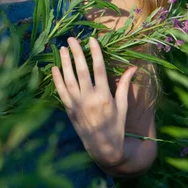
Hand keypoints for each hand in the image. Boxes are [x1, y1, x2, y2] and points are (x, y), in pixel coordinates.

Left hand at [51, 36, 136, 167]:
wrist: (104, 149)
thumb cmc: (116, 126)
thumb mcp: (123, 106)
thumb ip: (124, 85)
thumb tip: (133, 67)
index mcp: (104, 96)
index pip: (98, 69)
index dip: (95, 53)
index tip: (91, 39)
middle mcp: (89, 99)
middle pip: (81, 71)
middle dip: (76, 53)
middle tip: (71, 39)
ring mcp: (77, 105)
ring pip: (68, 79)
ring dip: (64, 63)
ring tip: (62, 49)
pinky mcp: (69, 110)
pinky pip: (61, 92)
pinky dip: (56, 79)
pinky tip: (54, 68)